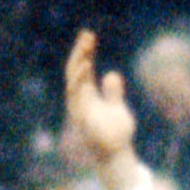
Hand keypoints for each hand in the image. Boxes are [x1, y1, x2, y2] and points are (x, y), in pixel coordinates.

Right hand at [63, 31, 143, 189]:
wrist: (116, 155)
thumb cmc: (115, 134)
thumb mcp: (117, 107)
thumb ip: (113, 92)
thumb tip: (112, 75)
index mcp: (87, 96)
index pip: (83, 70)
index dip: (85, 53)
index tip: (90, 36)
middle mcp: (80, 100)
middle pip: (75, 71)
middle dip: (80, 52)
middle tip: (87, 34)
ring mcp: (79, 108)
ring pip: (73, 80)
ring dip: (79, 62)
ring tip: (86, 46)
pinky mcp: (82, 116)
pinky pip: (77, 93)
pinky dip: (80, 78)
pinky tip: (87, 64)